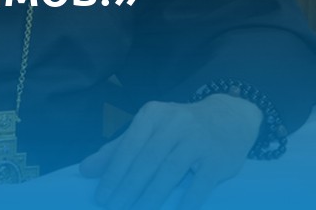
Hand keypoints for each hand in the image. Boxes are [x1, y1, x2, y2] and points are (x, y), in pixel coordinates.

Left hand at [80, 94, 260, 209]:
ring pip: (169, 171)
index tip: (101, 196)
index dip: (113, 174)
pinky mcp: (217, 159)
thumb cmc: (179, 128)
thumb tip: (86, 170)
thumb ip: (117, 149)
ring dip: (151, 196)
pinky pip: (199, 184)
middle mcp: (175, 123)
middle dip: (128, 188)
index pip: (129, 146)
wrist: (229, 118)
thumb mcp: (148, 129)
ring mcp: (198, 140)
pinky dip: (185, 201)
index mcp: (153, 114)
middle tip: (113, 208)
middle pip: (147, 160)